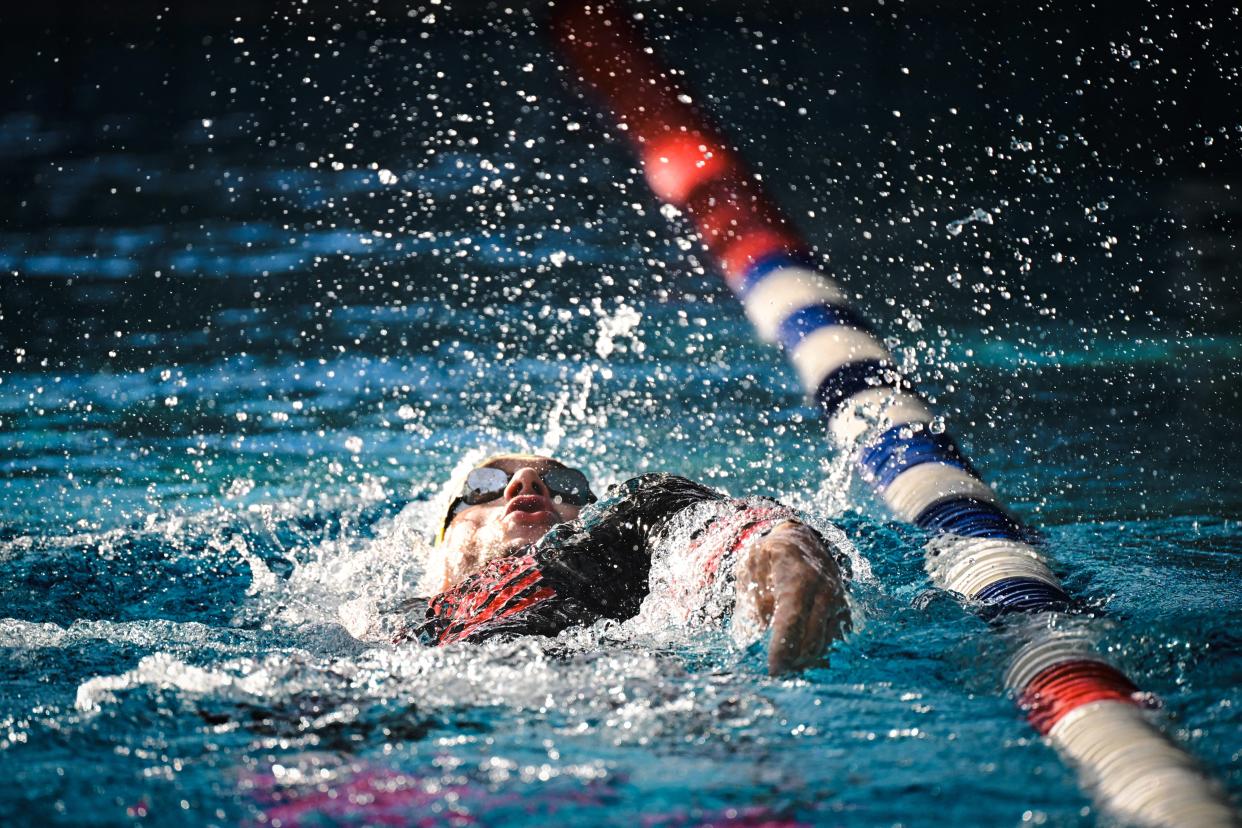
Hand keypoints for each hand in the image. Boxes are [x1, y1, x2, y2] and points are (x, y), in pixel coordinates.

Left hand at [734, 520, 850, 674]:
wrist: (801, 537)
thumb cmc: (771, 556)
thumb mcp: (752, 569)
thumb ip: (754, 601)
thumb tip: (757, 634)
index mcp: (798, 580)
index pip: (791, 623)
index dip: (782, 650)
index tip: (773, 671)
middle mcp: (823, 592)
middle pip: (812, 641)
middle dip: (793, 662)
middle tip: (776, 674)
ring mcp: (837, 602)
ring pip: (824, 644)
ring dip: (805, 661)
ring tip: (786, 667)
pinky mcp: (843, 610)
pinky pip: (832, 639)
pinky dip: (817, 652)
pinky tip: (800, 658)